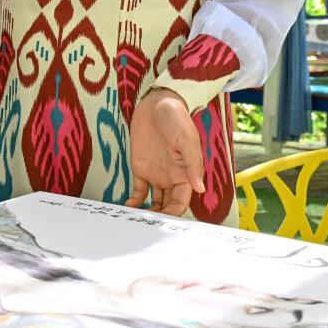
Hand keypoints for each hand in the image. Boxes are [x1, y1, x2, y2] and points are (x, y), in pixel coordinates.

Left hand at [126, 87, 204, 216]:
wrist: (156, 102)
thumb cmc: (176, 118)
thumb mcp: (187, 138)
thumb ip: (192, 163)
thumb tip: (200, 188)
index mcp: (186, 173)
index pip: (182, 201)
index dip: (174, 213)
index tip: (164, 221)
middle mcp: (171, 178)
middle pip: (168, 205)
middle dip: (159, 216)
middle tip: (146, 224)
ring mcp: (155, 174)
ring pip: (153, 201)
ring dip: (147, 211)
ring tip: (135, 219)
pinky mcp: (140, 168)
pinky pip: (138, 190)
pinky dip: (134, 201)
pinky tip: (128, 207)